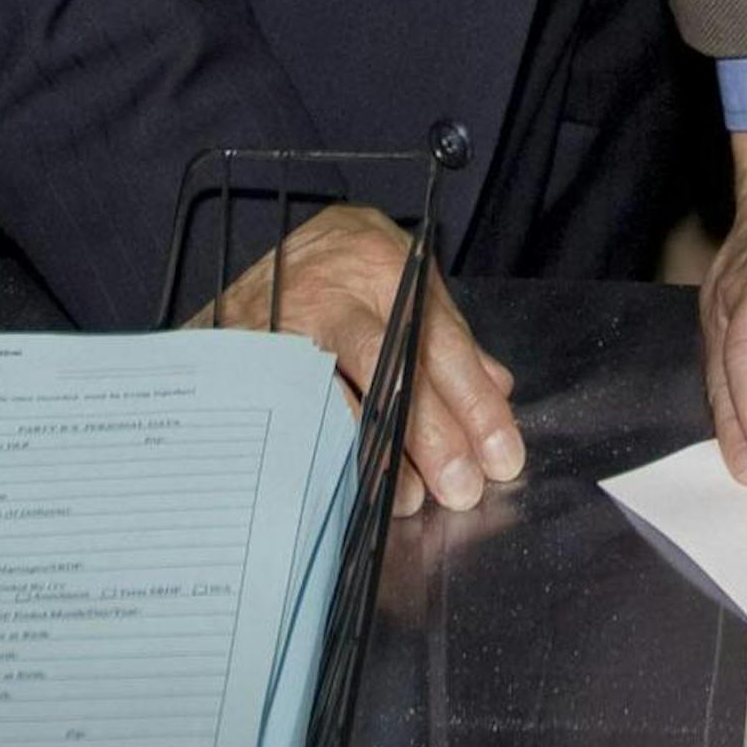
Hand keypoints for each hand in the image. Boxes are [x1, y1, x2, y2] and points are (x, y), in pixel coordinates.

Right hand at [196, 202, 524, 518]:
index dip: (474, 402)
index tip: (501, 455)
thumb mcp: (395, 279)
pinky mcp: (245, 349)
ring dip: (381, 453)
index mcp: (387, 262)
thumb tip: (497, 390)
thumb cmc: (335, 269)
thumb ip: (443, 335)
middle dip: (434, 436)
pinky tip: (346, 483)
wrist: (245, 248)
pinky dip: (323, 450)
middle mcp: (338, 282)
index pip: (440, 337)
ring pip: (341, 390)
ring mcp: (287, 316)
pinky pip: (291, 408)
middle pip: (396, 364)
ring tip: (409, 498)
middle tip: (460, 489)